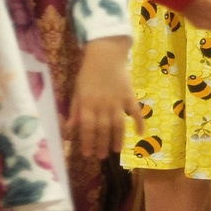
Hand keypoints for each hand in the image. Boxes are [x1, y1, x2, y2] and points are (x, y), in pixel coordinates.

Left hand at [68, 37, 139, 159]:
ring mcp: (118, 101)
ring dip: (118, 139)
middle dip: (102, 145)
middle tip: (101, 156)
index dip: (87, 142)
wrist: (105, 53)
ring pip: (119, 125)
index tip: (87, 154)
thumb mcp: (77, 90)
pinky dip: (139, 123)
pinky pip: (136, 112)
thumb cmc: (88, 72)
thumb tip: (70, 129)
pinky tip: (139, 133)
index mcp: (88, 104)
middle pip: (103, 129)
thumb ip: (75, 110)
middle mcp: (103, 105)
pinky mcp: (130, 95)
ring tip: (116, 150)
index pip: (87, 128)